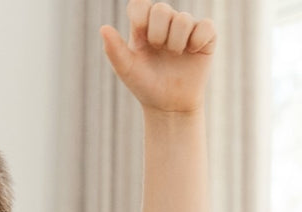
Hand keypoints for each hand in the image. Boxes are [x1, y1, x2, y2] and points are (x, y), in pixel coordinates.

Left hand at [102, 2, 216, 114]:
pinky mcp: (205, 35)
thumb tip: (103, 28)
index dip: (141, 16)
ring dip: (176, 42)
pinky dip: (197, 41)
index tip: (140, 33)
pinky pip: (205, 26)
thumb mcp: (127, 70)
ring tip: (174, 56)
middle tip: (158, 50)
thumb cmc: (146, 86)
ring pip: (183, 19)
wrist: (169, 105)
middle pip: (161, 9)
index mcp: (144, 26)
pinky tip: (192, 52)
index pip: (140, 4)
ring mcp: (186, 27)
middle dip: (158, 34)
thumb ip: (114, 50)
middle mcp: (165, 23)